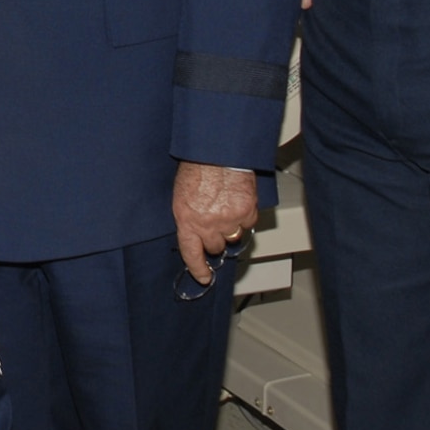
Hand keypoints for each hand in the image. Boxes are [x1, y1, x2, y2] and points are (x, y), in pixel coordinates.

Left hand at [173, 162, 257, 285]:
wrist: (216, 151)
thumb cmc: (197, 168)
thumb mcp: (181, 195)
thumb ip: (189, 217)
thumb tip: (196, 233)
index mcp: (187, 220)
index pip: (191, 253)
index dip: (198, 269)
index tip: (203, 277)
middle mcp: (208, 224)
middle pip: (216, 246)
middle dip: (215, 238)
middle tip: (215, 222)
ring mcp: (229, 219)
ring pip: (234, 236)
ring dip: (230, 227)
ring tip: (225, 207)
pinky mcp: (247, 211)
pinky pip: (248, 223)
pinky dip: (245, 215)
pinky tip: (237, 200)